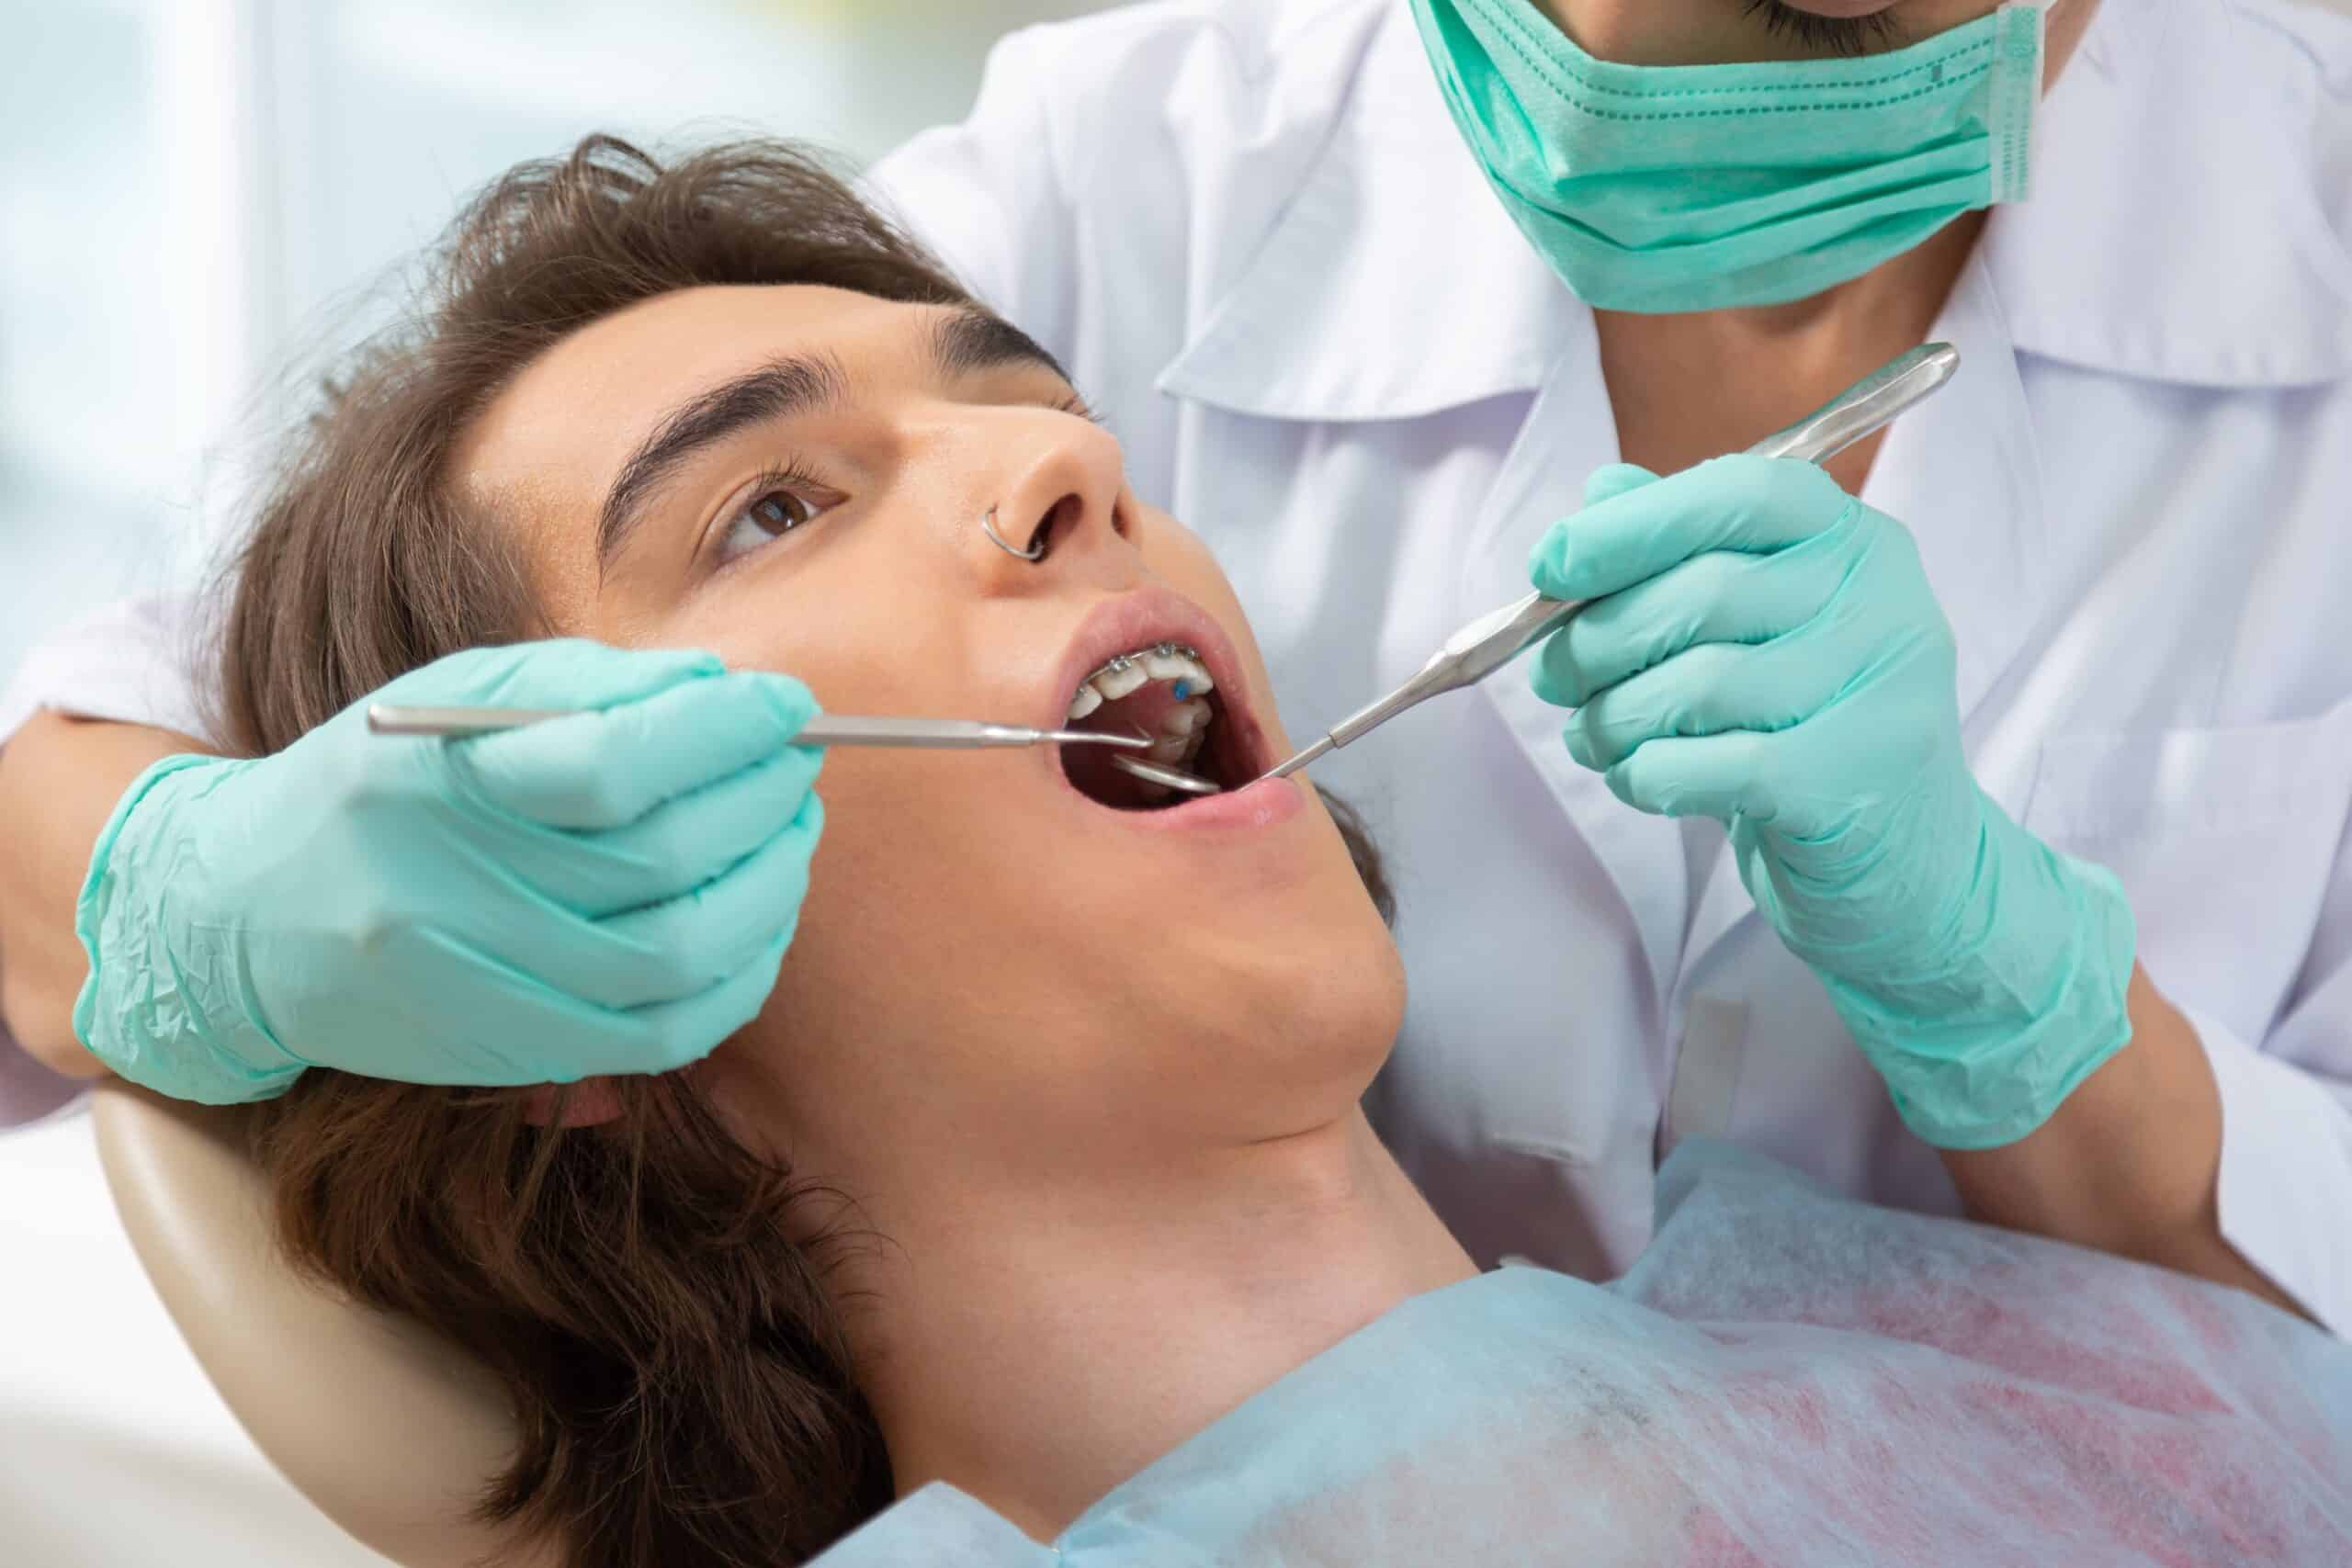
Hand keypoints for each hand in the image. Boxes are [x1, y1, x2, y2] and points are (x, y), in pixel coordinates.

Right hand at [75, 640, 823, 1102]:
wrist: (248, 918)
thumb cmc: (376, 785)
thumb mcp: (458, 700)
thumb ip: (594, 687)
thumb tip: (730, 693)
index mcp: (427, 781)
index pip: (614, 761)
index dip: (723, 731)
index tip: (782, 703)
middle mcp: (447, 894)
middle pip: (662, 857)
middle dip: (760, 800)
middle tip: (795, 763)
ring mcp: (480, 985)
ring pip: (680, 955)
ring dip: (769, 886)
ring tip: (789, 830)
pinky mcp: (512, 1053)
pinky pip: (667, 1034)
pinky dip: (742, 973)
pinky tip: (761, 919)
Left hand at [1527, 457, 2136, 1147]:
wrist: (1906, 862)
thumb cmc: (1806, 729)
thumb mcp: (1753, 628)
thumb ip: (1682, 552)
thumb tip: (1600, 497)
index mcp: (1855, 540)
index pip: (1742, 493)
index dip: (1632, 525)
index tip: (1550, 565)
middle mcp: (1883, 601)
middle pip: (1704, 593)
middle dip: (1596, 640)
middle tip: (1552, 677)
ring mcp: (1883, 691)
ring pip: (1700, 684)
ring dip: (1613, 717)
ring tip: (1595, 736)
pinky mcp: (1858, 779)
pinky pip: (1718, 765)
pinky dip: (1650, 773)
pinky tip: (1639, 778)